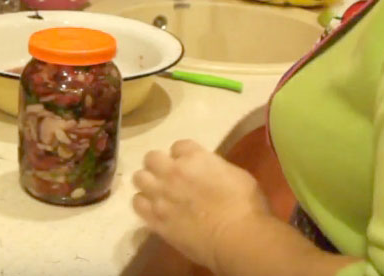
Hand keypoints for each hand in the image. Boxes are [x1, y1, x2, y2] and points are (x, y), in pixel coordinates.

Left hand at [132, 139, 270, 271]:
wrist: (237, 238)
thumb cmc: (246, 205)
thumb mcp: (235, 174)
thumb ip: (214, 168)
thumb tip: (208, 172)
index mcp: (194, 157)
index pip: (178, 145)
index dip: (184, 155)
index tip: (190, 164)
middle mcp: (172, 172)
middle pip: (151, 157)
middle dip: (159, 164)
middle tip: (168, 175)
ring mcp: (160, 195)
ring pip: (139, 178)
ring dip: (148, 182)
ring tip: (157, 191)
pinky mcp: (155, 218)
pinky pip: (137, 203)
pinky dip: (143, 203)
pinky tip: (153, 208)